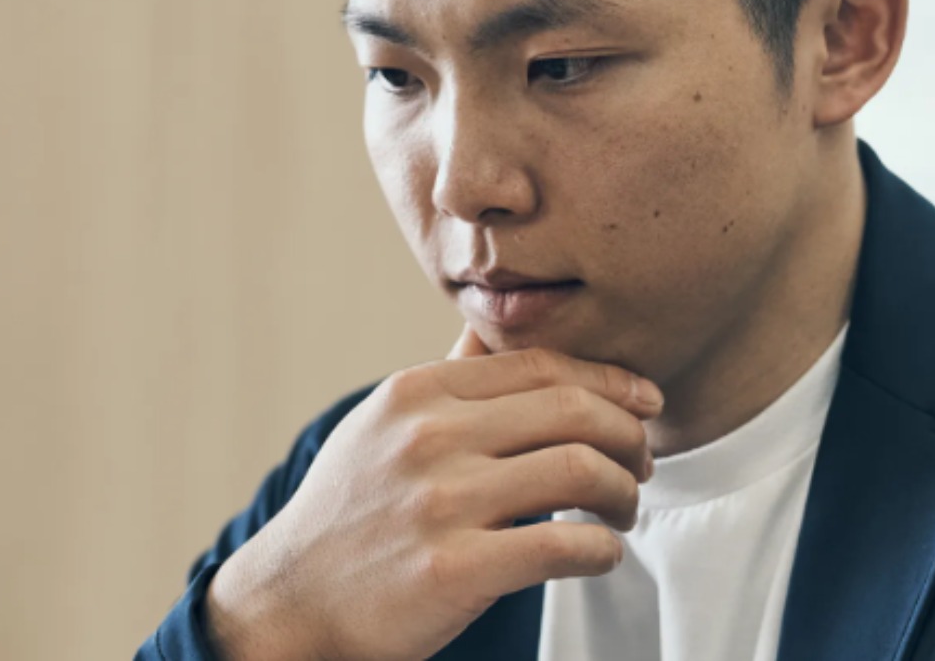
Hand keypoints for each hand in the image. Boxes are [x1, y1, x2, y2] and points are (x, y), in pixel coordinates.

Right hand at [203, 325, 662, 660]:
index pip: (543, 366)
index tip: (646, 402)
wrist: (289, 604)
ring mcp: (440, 503)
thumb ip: (450, 380)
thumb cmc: (353, 513)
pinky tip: (602, 553)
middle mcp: (429, 437)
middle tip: (643, 462)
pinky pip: (564, 545)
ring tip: (625, 509)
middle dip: (630, 434)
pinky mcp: (452, 570)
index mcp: (418, 393)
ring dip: (624, 492)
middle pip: (573, 411)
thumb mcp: (385, 425)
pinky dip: (603, 548)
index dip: (610, 381)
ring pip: (580, 470)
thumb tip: (497, 329)